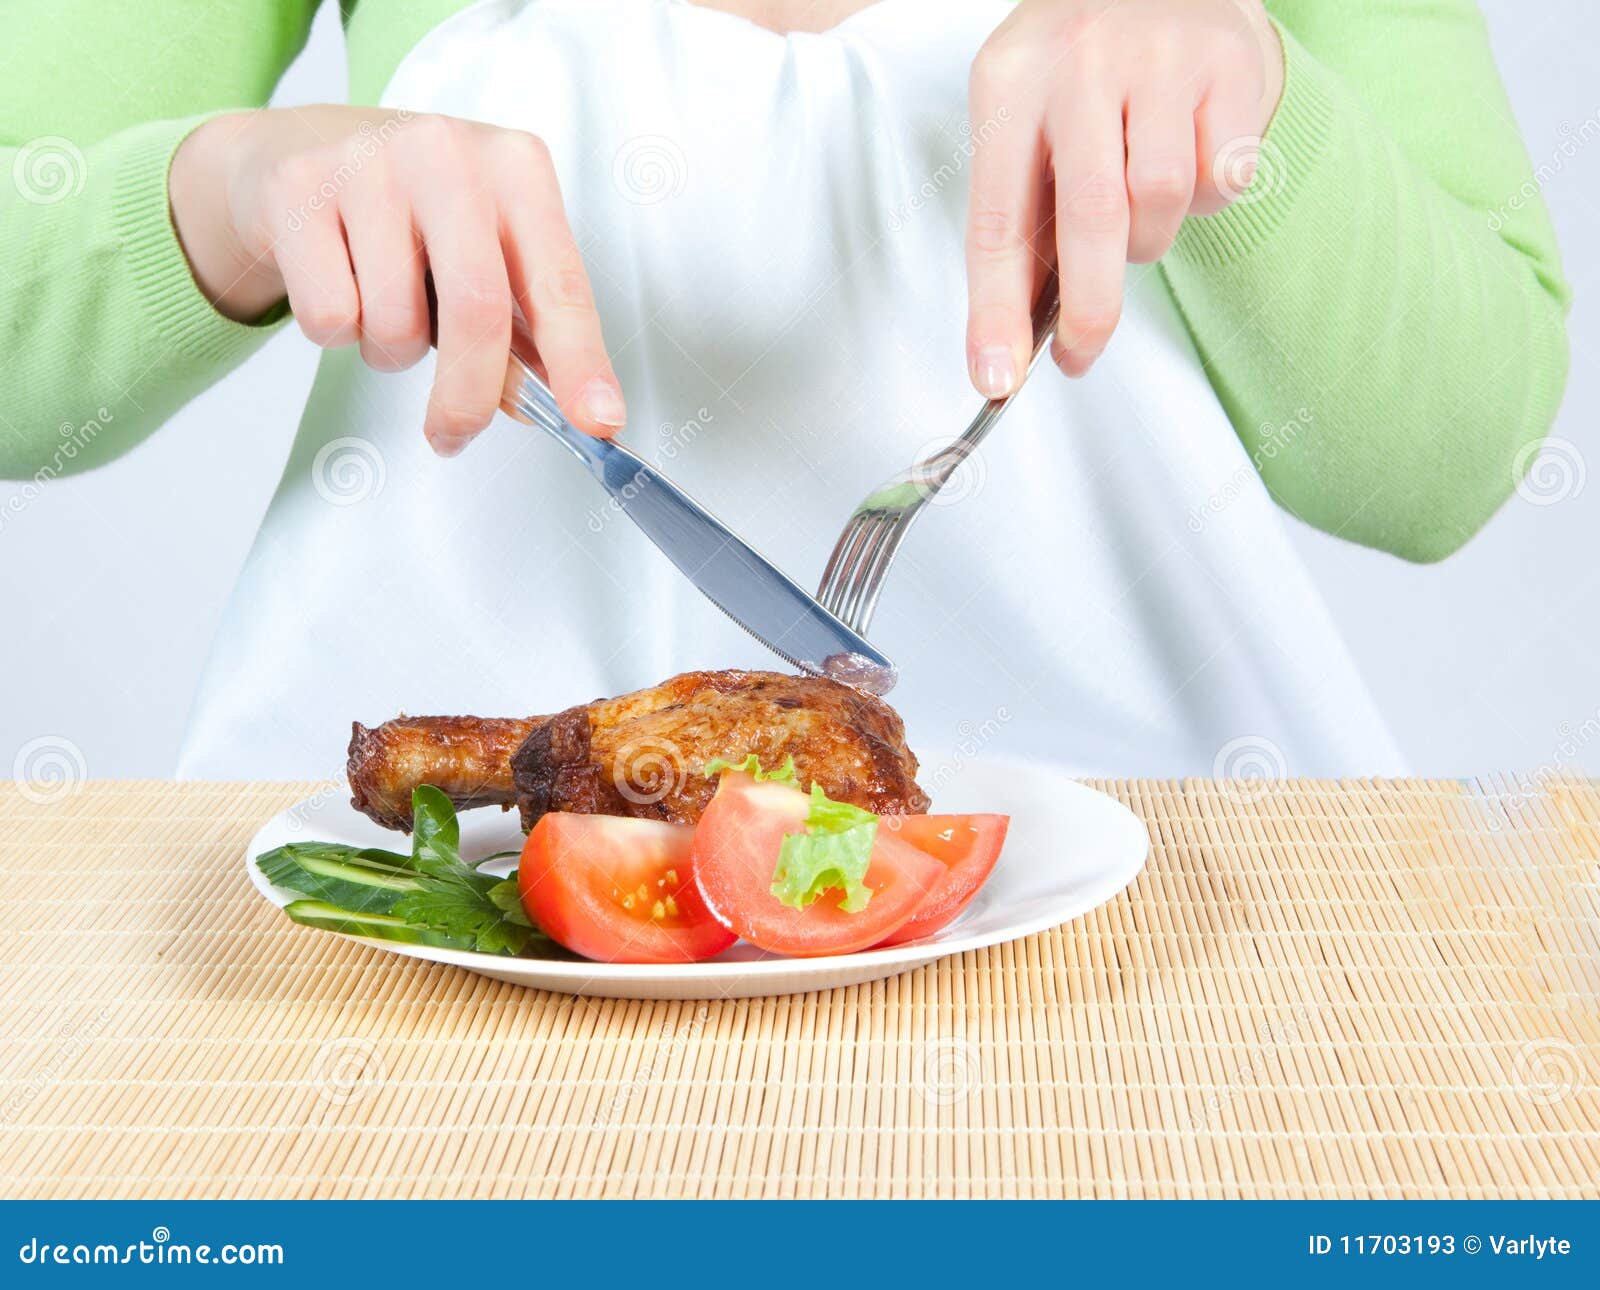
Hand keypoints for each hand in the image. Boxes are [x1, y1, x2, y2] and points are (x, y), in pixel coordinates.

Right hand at [170, 106, 623, 453]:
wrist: (304, 148)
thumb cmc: (416, 211)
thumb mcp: (488, 247)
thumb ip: (527, 327)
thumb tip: (560, 404)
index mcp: (516, 168)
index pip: (560, 284)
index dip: (581, 362)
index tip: (600, 421)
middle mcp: (449, 153)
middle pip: (477, 310)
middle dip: (468, 397)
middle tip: (454, 436)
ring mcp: (369, 164)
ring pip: (394, 323)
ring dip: (393, 353)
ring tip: (386, 310)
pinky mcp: (298, 189)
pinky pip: (330, 316)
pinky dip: (337, 332)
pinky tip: (339, 283)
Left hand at [964, 0, 1283, 387]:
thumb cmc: (1081, 72)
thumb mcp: (1026, 121)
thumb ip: (1022, 220)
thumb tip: (1013, 339)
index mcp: (1010, 81)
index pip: (995, 219)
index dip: (995, 311)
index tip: (997, 378)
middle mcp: (1080, 61)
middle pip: (1090, 217)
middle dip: (1088, 309)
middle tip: (1081, 353)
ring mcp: (1159, 55)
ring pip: (1159, 202)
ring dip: (1150, 238)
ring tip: (1139, 209)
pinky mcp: (1227, 63)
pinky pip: (1219, 179)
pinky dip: (1205, 198)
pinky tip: (1188, 159)